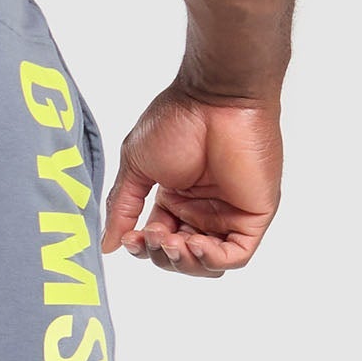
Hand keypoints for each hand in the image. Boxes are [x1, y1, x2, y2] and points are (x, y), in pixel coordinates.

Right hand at [101, 84, 281, 277]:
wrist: (216, 96)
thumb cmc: (178, 118)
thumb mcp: (136, 167)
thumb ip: (122, 208)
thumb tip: (108, 245)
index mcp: (177, 199)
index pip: (159, 242)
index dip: (143, 248)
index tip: (130, 238)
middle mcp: (204, 209)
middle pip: (181, 259)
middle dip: (161, 255)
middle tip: (153, 234)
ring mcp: (230, 213)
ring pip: (207, 264)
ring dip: (183, 262)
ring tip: (170, 239)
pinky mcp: (253, 215)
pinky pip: (235, 256)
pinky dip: (211, 260)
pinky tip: (194, 244)